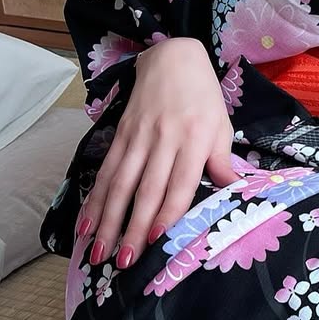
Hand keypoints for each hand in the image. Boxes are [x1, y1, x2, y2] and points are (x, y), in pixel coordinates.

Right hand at [76, 38, 238, 268]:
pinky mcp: (120, 133)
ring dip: (107, 220)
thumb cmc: (204, 98)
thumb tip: (233, 192)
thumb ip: (223, 161)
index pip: (179, 183)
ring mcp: (138, 137)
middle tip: (123, 262)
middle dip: (132, 228)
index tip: (155, 239)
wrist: (173, 57)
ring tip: (97, 252)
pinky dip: (94, 198)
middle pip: (145, 190)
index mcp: (194, 140)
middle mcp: (164, 140)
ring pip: (119, 184)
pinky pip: (106, 170)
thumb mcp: (222, 126)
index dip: (167, 212)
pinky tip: (85, 222)